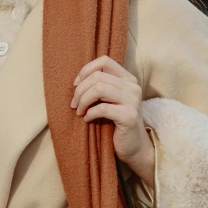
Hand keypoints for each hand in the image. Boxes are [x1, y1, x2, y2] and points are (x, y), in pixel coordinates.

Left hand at [71, 55, 154, 187]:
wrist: (134, 147)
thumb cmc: (116, 122)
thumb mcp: (110, 100)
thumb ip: (101, 86)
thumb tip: (77, 81)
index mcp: (128, 79)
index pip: (104, 61)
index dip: (86, 70)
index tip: (76, 85)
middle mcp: (133, 86)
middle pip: (97, 76)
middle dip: (80, 90)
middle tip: (74, 104)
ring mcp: (133, 101)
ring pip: (99, 88)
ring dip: (83, 101)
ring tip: (79, 111)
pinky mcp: (129, 116)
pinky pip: (102, 108)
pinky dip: (90, 113)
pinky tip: (87, 119)